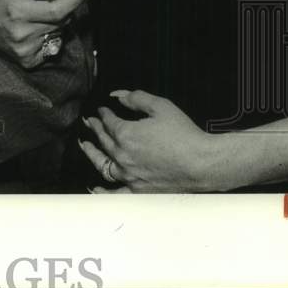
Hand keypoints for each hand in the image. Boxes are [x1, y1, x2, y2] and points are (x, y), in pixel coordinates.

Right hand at [0, 0, 90, 68]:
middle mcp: (23, 33)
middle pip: (62, 20)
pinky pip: (54, 47)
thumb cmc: (2, 2)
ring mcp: (26, 50)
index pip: (57, 10)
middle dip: (64, 7)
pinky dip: (51, 37)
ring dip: (57, 22)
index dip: (75, 0)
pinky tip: (37, 32)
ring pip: (60, 33)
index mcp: (19, 11)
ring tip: (40, 16)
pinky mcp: (29, 61)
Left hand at [79, 90, 224, 192]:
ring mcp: (128, 175)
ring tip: (85, 145)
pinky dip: (102, 190)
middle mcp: (122, 155)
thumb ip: (136, 98)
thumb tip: (117, 95)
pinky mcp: (138, 190)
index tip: (103, 110)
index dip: (104, 113)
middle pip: (103, 140)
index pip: (108, 121)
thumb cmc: (184, 133)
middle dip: (95, 128)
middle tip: (90, 122)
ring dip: (92, 152)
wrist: (203, 163)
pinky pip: (115, 192)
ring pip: (102, 164)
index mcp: (125, 134)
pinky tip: (94, 188)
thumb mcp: (161, 107)